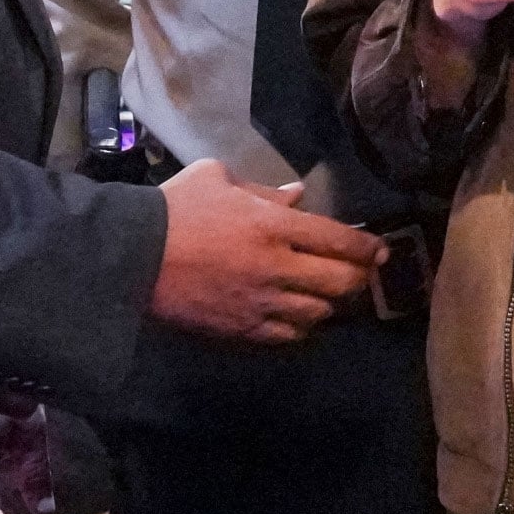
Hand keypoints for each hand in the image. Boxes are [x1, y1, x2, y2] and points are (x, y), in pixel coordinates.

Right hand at [150, 160, 379, 343]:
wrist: (133, 258)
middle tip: (362, 274)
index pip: (339, 240)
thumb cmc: (174, 209)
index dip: (367, 248)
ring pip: (319, 312)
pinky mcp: (242, 329)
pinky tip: (299, 316)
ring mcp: (261, 303)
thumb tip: (296, 195)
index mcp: (273, 225)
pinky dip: (302, 326)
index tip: (380, 251)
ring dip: (330, 304)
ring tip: (329, 295)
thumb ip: (262, 189)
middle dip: (358, 278)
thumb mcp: (216, 178)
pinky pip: (288, 335)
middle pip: (340, 282)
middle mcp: (277, 267)